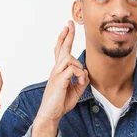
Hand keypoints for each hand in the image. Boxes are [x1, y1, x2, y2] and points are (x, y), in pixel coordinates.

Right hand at [31, 21, 89, 136]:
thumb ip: (81, 80)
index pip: (60, 51)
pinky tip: (78, 84)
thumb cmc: (60, 103)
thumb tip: (85, 73)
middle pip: (62, 48)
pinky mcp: (59, 79)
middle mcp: (56, 69)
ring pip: (70, 58)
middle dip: (67, 35)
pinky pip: (73, 69)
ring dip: (79, 68)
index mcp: (59, 71)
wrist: (51, 114)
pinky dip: (80, 76)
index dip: (63, 39)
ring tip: (79, 81)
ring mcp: (56, 74)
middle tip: (70, 23)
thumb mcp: (76, 90)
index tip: (66, 28)